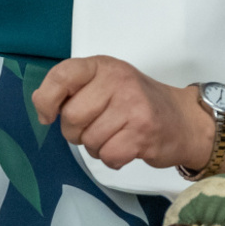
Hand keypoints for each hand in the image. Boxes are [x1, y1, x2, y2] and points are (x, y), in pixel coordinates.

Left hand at [32, 56, 212, 170]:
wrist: (184, 119)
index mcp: (103, 66)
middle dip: (77, 133)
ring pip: (89, 141)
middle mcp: (118, 80)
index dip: (47, 99)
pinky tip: (127, 147)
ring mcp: (133, 106)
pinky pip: (108, 156)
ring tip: (117, 135)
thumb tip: (40, 105)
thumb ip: (72, 90)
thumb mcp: (105, 85)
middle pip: (72, 117)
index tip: (49, 115)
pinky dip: (113, 159)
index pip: (62, 75)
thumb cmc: (137, 103)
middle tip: (97, 128)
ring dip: (98, 147)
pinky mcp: (143, 132)